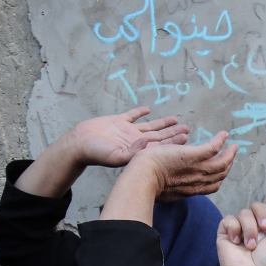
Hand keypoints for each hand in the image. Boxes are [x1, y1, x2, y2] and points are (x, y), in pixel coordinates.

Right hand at [71, 106, 188, 167]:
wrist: (78, 144)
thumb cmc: (97, 154)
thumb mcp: (117, 156)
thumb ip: (134, 152)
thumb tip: (147, 144)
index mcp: (138, 150)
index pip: (161, 146)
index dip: (174, 142)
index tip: (186, 137)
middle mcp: (136, 141)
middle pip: (159, 136)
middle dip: (173, 133)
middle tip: (187, 128)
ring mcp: (127, 131)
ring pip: (149, 126)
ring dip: (162, 123)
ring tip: (176, 119)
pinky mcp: (118, 121)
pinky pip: (131, 115)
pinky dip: (140, 112)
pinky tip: (149, 109)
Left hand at [129, 130, 237, 202]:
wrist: (142, 178)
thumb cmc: (145, 185)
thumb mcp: (163, 193)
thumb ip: (170, 188)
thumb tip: (168, 186)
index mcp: (191, 190)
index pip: (213, 186)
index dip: (220, 178)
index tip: (222, 170)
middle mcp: (199, 181)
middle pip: (221, 174)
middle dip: (228, 164)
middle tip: (231, 154)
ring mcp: (197, 168)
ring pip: (222, 162)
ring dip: (230, 153)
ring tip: (233, 145)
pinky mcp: (193, 156)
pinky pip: (213, 148)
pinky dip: (220, 140)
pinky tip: (223, 134)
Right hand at [215, 193, 265, 265]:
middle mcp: (253, 228)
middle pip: (255, 206)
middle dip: (262, 214)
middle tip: (265, 227)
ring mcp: (238, 230)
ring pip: (243, 213)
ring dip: (249, 229)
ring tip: (250, 246)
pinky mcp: (225, 233)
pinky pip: (229, 219)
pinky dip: (234, 229)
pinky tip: (236, 242)